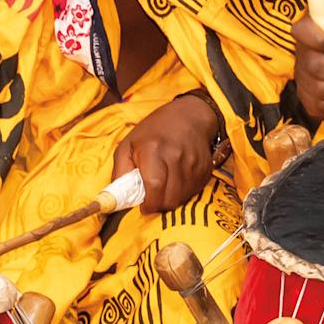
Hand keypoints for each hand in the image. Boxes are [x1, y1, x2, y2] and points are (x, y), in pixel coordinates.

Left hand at [113, 94, 220, 212]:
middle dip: (159, 205)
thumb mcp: (128, 144)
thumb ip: (120, 171)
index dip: (149, 203)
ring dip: (171, 200)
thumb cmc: (154, 130)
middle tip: (152, 200)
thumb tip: (117, 196)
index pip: (154, 186)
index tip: (143, 207)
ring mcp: (194, 164)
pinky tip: (176, 183)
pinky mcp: (205, 169)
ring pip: (182, 198)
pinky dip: (183, 193)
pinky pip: (194, 192)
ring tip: (163, 189)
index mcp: (153, 150)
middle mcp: (177, 157)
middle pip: (170, 197)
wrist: (190, 116)